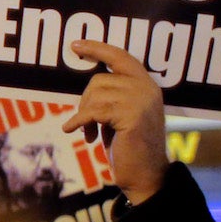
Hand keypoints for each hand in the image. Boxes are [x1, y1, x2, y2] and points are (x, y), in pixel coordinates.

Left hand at [62, 40, 166, 204]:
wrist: (146, 176)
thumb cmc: (129, 147)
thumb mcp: (120, 115)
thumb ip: (112, 96)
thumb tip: (89, 86)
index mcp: (147, 85)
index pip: (121, 57)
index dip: (98, 49)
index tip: (75, 45)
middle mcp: (147, 88)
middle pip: (99, 79)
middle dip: (85, 101)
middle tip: (86, 123)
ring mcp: (141, 101)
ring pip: (94, 95)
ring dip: (85, 115)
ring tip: (90, 133)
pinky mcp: (132, 116)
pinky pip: (93, 111)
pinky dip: (79, 122)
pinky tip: (74, 132)